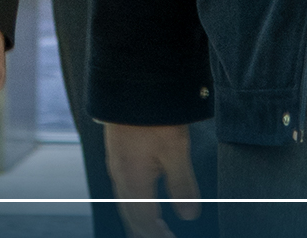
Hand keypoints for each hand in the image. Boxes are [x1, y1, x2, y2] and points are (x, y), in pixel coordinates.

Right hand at [105, 123, 199, 237]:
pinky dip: (135, 204)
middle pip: (132, 217)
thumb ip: (182, 185)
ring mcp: (117, 165)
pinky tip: (144, 199)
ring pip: (126, 204)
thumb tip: (190, 217)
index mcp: (134, 182)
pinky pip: (124, 190)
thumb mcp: (176, 151)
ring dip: (140, 220)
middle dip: (147, 233)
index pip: (145, 223)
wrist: (131, 84)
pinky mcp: (118, 154)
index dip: (158, 237)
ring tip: (155, 229)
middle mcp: (121, 177)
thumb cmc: (154, 117)